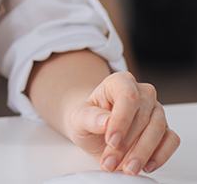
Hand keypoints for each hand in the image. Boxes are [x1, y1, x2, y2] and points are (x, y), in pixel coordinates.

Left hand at [65, 71, 179, 174]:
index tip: (111, 141)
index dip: (121, 120)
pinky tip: (145, 165)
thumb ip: (89, 117)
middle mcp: (141, 93)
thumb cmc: (88, 120)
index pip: (127, 96)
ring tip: (126, 168)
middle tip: (111, 162)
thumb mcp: (78, 119)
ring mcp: (156, 111)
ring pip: (158, 129)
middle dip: (127, 145)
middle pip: (143, 116)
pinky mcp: (165, 129)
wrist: (95, 132)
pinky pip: (171, 141)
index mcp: (119, 82)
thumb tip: (105, 121)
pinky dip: (160, 155)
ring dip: (141, 153)